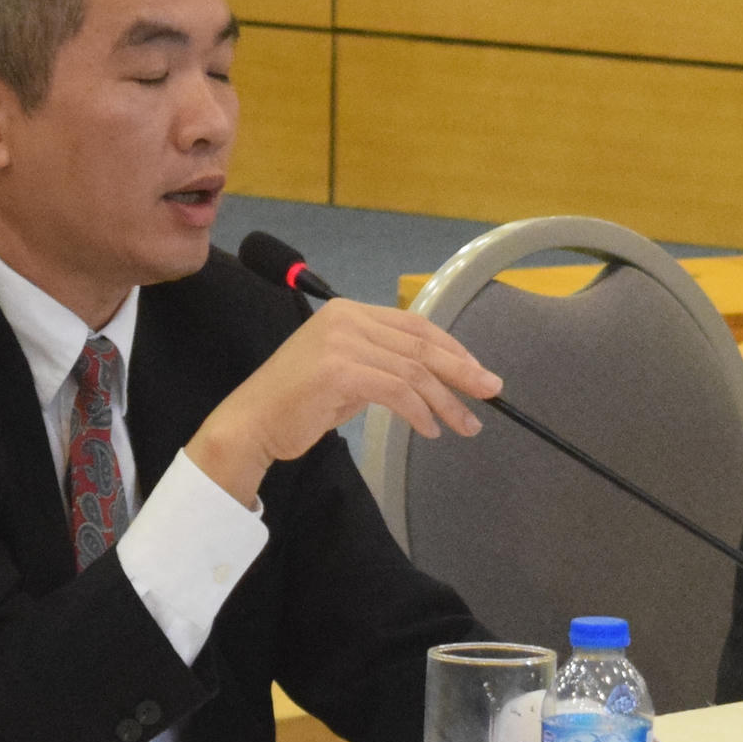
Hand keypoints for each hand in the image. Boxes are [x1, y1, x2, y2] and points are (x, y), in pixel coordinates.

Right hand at [183, 299, 500, 504]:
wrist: (251, 424)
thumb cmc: (297, 403)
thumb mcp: (347, 374)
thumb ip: (383, 365)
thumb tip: (432, 377)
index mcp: (349, 311)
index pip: (416, 325)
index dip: (453, 348)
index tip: (477, 372)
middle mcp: (347, 318)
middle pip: (422, 344)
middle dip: (462, 371)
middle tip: (491, 392)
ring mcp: (342, 342)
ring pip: (414, 370)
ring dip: (446, 401)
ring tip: (464, 425)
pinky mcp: (340, 371)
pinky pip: (397, 391)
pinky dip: (420, 412)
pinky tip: (430, 430)